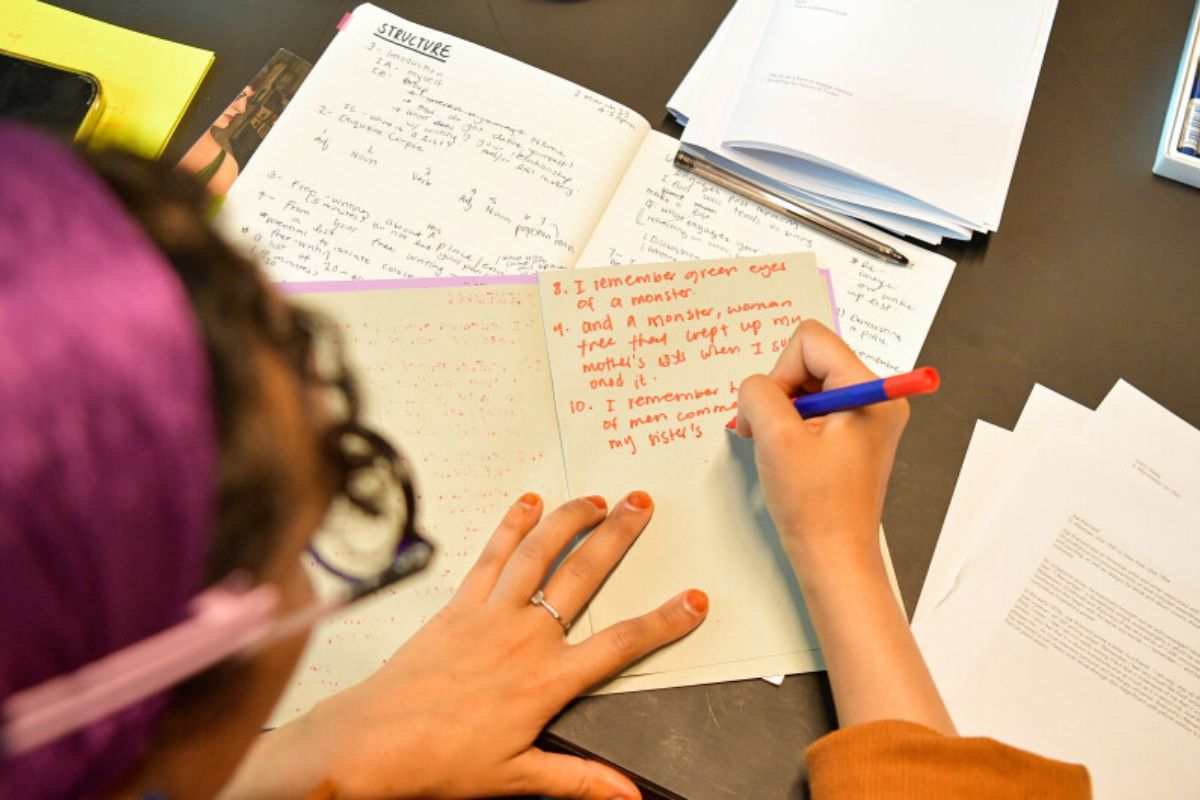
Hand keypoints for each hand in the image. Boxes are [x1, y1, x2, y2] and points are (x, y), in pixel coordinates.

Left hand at [296, 492, 707, 799]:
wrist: (374, 743)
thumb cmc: (440, 760)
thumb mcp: (519, 777)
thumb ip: (579, 780)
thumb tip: (626, 792)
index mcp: (547, 680)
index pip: (621, 643)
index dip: (664, 621)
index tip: (691, 601)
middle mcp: (525, 637)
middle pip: (584, 576)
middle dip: (619, 537)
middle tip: (642, 507)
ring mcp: (491, 614)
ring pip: (540, 554)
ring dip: (570, 520)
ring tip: (595, 498)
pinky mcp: (459, 606)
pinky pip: (491, 557)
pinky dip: (511, 526)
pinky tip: (526, 504)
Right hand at [732, 320, 907, 574]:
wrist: (834, 556)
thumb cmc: (816, 508)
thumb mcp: (775, 438)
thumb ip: (759, 393)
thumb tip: (755, 385)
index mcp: (870, 391)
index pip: (811, 340)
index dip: (780, 370)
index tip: (773, 413)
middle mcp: (875, 397)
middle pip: (811, 359)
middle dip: (780, 392)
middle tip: (768, 433)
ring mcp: (866, 416)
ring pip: (808, 383)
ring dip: (782, 410)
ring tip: (777, 447)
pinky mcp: (854, 434)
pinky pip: (814, 407)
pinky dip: (791, 424)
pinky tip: (787, 453)